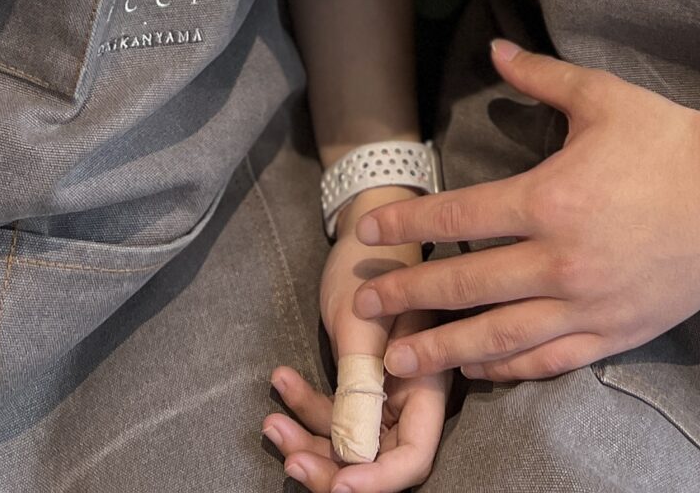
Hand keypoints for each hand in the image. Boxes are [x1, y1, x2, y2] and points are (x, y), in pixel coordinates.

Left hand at [263, 188, 449, 489]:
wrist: (362, 231)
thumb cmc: (373, 263)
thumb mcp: (361, 324)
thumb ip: (360, 388)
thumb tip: (352, 453)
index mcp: (427, 383)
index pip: (412, 456)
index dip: (378, 480)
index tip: (339, 484)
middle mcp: (410, 398)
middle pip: (375, 460)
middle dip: (331, 466)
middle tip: (289, 458)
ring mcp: (383, 394)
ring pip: (347, 443)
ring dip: (308, 438)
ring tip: (272, 421)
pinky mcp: (358, 386)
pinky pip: (332, 414)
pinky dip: (305, 408)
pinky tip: (281, 382)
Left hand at [347, 41, 699, 383]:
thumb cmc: (667, 141)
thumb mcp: (600, 97)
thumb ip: (540, 77)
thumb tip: (494, 48)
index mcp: (551, 199)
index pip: (462, 216)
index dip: (410, 225)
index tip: (369, 232)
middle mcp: (560, 261)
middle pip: (467, 285)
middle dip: (409, 296)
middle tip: (362, 306)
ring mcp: (586, 305)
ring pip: (500, 337)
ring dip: (443, 349)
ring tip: (399, 361)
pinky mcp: (613, 334)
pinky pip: (548, 361)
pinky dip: (506, 370)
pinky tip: (476, 370)